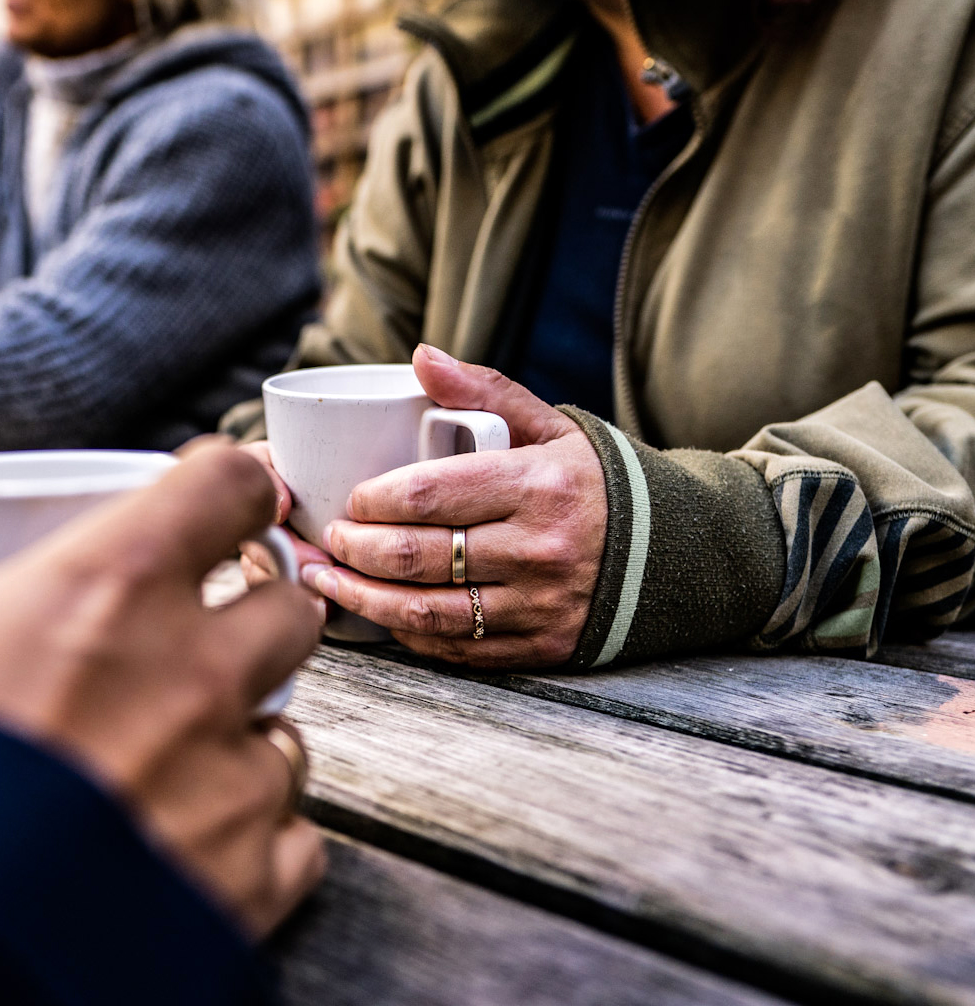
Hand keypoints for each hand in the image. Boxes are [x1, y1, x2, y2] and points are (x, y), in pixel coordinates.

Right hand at [0, 440, 327, 937]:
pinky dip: (254, 847)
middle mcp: (192, 668)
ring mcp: (232, 776)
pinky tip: (196, 856)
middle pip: (288, 608)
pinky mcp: (252, 881)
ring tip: (177, 776)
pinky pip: (293, 842)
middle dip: (256, 621)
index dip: (232, 490)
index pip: (227, 485)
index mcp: (105, 587)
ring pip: (292, 734)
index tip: (223, 507)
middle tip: (202, 648)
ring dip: (245, 745)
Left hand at [308, 344, 607, 666]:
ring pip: (427, 611)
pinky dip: (408, 633)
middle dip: (357, 549)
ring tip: (328, 581)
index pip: (429, 493)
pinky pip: (455, 648)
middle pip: (419, 555)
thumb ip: (483, 391)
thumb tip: (421, 357)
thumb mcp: (550, 426)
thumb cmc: (595, 483)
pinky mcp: (540, 647)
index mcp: (538, 485)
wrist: (677, 552)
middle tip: (331, 539)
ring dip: (365, 599)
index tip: (351, 500)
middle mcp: (540, 549)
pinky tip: (381, 614)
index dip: (374, 500)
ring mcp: (540, 604)